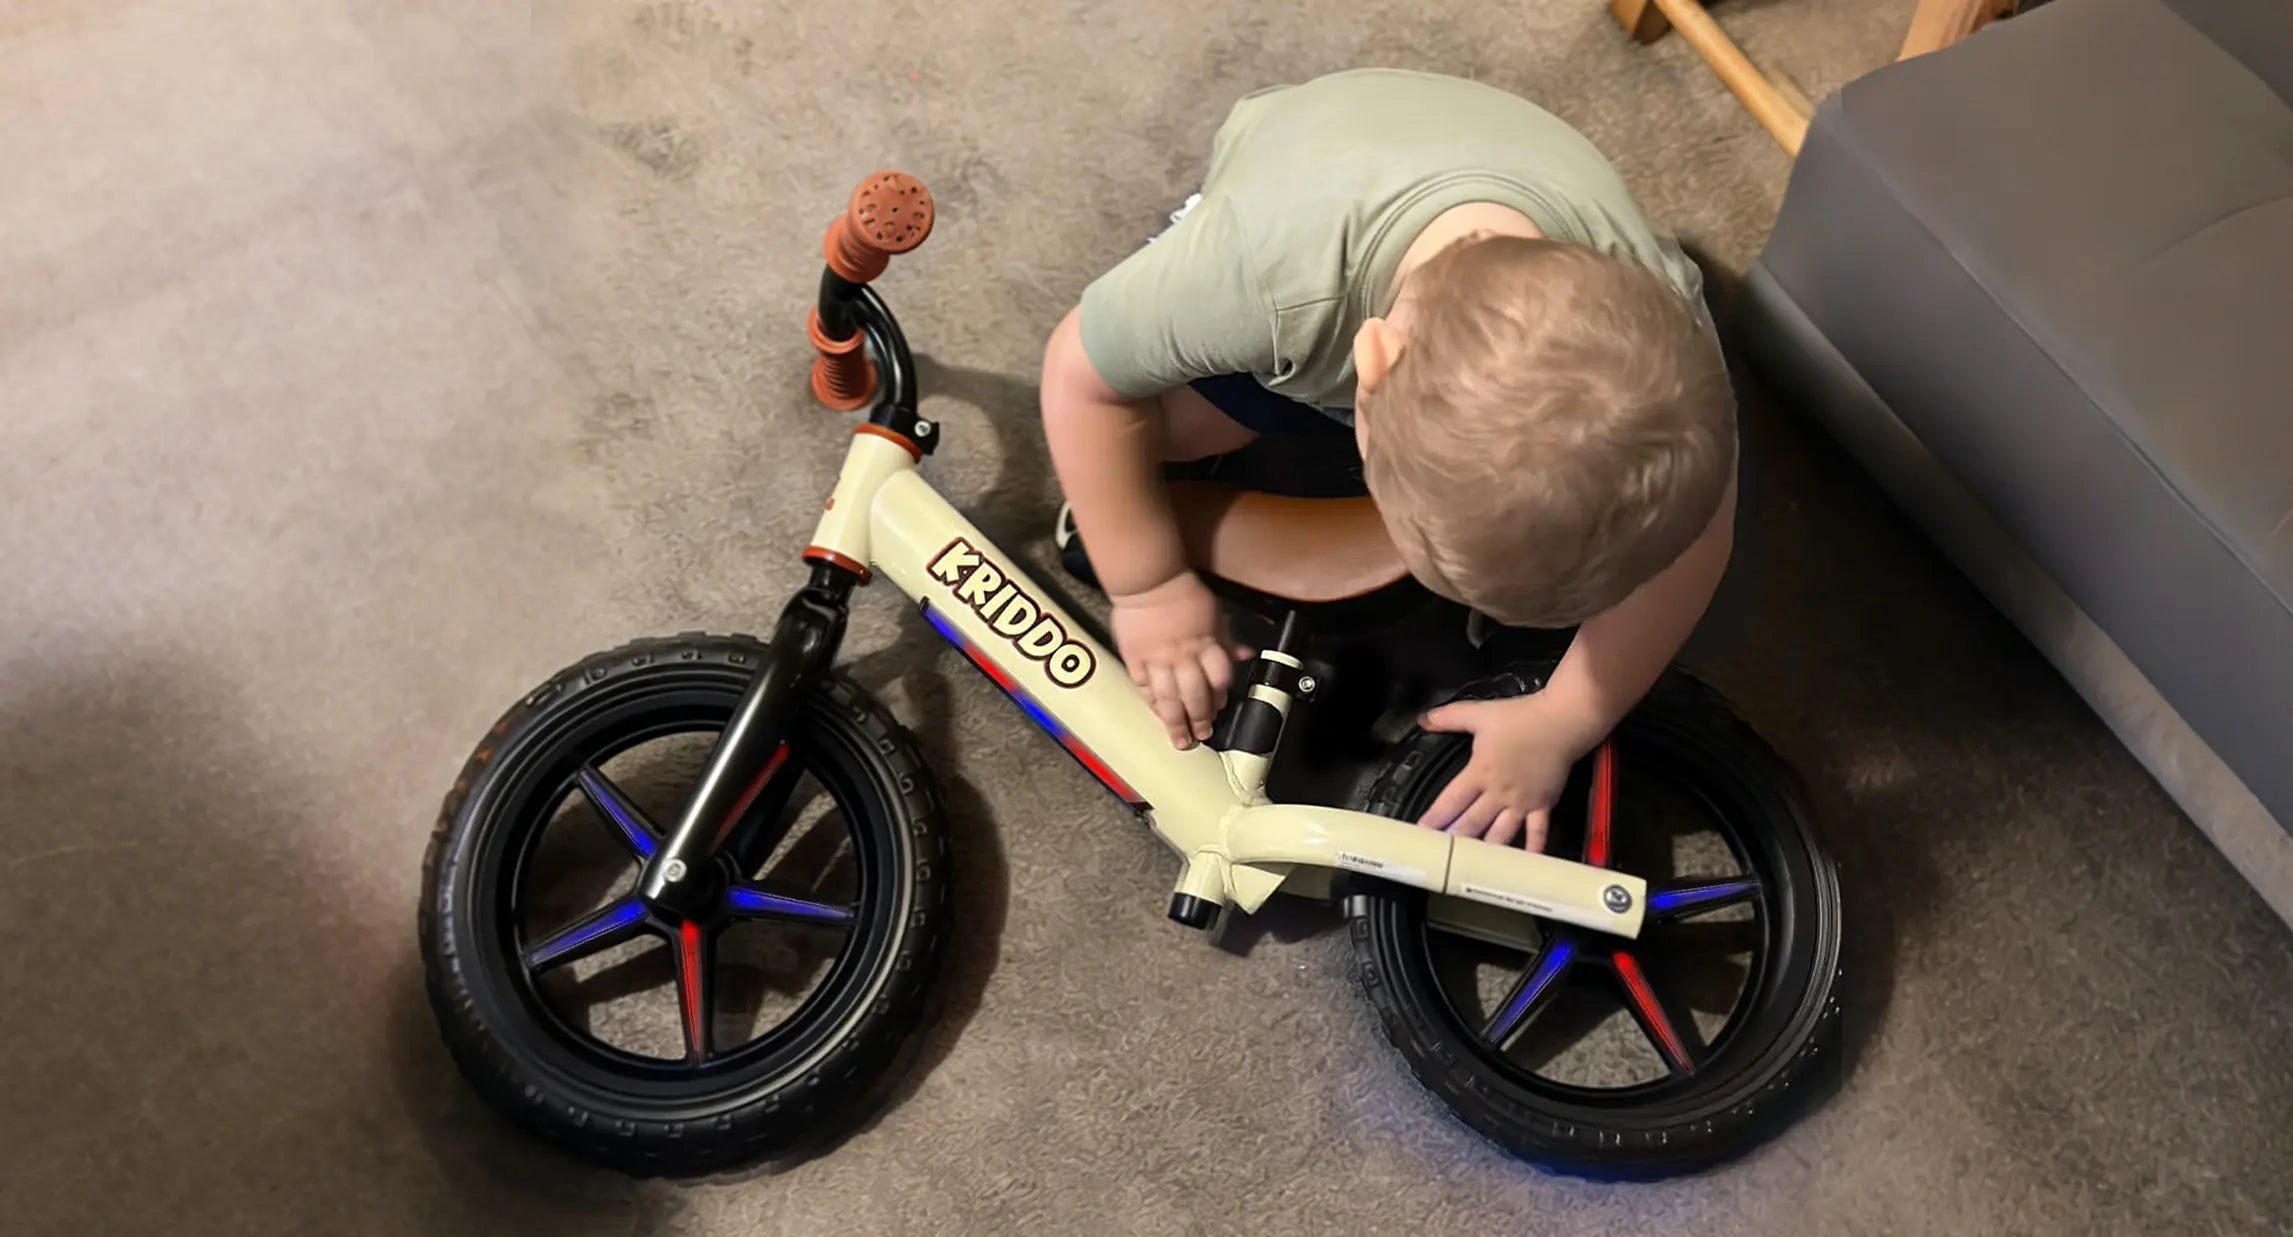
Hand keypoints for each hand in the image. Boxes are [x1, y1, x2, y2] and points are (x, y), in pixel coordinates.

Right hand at [1109, 572, 1248, 748]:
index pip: (1219, 679)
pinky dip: (1152, 703)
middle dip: (1200, 719)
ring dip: (1176, 722)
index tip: (1220, 709)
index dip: (1220, 697)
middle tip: (1202, 735)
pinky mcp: (1135, 659)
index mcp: (1206, 644)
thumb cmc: (1184, 594)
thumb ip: (1227, 639)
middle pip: (1195, 695)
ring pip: (1169, 699)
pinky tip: (1157, 714)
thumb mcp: (1215, 613)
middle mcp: (1183, 656)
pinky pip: (1144, 688)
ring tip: (1181, 741)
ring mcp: (1157, 660)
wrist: (1149, 580)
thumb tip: (1246, 656)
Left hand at [1414, 695, 1597, 850]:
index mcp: (1480, 772)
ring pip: (1500, 833)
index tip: (1422, 833)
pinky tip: (1524, 864)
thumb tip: (1423, 720)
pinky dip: (1530, 849)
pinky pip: (1536, 832)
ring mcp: (1521, 802)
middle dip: (1455, 840)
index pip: (1451, 800)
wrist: (1562, 722)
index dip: (1435, 818)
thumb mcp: (1480, 713)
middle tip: (1441, 856)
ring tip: (1473, 865)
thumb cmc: (1522, 717)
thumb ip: (1449, 717)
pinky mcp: (1542, 805)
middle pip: (1472, 823)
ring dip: (1486, 851)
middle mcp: (1498, 792)